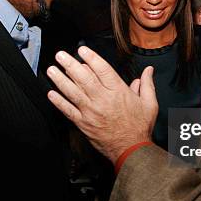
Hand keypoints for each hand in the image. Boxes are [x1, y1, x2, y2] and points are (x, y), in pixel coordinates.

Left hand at [46, 46, 158, 162]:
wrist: (131, 150)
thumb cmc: (139, 128)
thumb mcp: (149, 104)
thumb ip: (147, 85)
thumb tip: (148, 71)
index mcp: (118, 92)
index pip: (103, 70)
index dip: (91, 58)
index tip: (82, 50)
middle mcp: (103, 99)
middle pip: (84, 78)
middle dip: (70, 65)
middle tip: (60, 55)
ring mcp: (91, 112)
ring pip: (73, 92)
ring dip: (60, 80)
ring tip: (52, 70)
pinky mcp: (83, 123)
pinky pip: (68, 110)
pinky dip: (59, 102)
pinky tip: (51, 93)